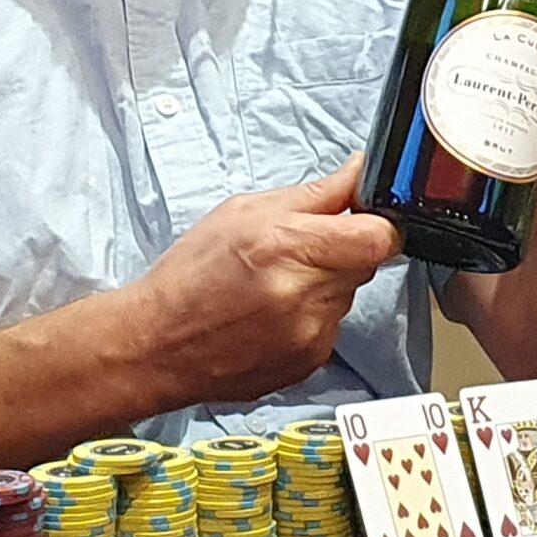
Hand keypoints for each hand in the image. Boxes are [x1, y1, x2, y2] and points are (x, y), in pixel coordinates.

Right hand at [127, 157, 400, 404]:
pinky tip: (272, 315)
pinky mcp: (309, 364)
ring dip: (325, 285)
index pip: (378, 238)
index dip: (378, 224)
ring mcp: (311, 336)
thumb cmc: (191, 274)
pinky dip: (311, 317)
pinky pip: (331, 328)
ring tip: (275, 286)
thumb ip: (314, 195)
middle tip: (299, 250)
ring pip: (347, 296)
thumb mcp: (243, 212)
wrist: (158, 345)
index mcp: (289, 247)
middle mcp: (306, 296)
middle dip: (343, 251)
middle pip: (366, 264)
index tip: (362, 221)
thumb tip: (358, 172)